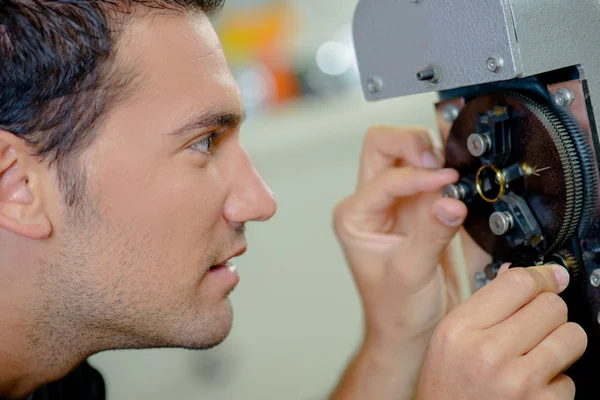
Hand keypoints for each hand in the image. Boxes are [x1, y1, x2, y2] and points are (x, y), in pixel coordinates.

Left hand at [334, 125, 477, 342]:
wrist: (410, 332)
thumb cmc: (396, 310)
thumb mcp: (411, 273)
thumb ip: (431, 235)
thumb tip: (452, 201)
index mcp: (355, 216)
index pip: (385, 178)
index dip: (416, 177)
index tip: (446, 182)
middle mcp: (372, 204)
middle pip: (383, 145)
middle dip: (413, 143)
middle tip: (440, 162)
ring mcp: (398, 202)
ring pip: (407, 151)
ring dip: (431, 152)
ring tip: (453, 170)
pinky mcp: (423, 208)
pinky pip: (434, 173)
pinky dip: (448, 168)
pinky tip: (461, 178)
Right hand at [416, 265, 586, 399]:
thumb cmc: (447, 388)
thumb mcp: (450, 340)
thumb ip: (484, 306)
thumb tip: (522, 274)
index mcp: (461, 328)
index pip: (517, 283)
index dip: (541, 277)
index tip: (551, 278)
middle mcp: (488, 352)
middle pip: (551, 305)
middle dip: (549, 314)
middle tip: (535, 328)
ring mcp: (518, 381)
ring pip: (572, 337)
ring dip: (560, 344)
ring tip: (538, 356)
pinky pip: (571, 380)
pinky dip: (557, 384)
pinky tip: (533, 387)